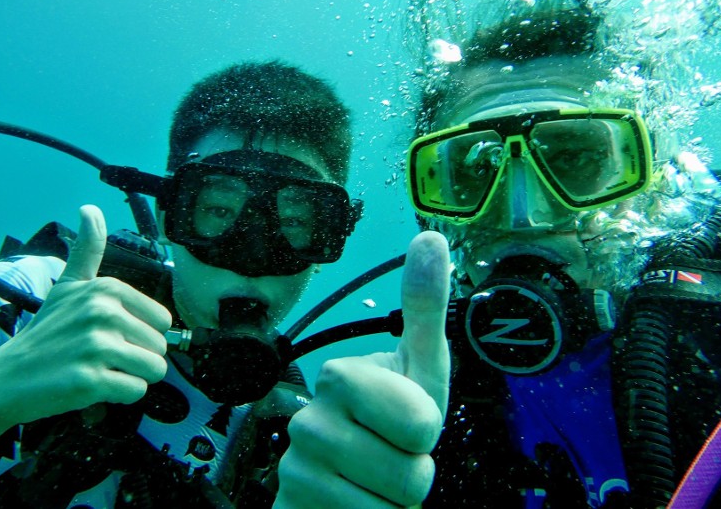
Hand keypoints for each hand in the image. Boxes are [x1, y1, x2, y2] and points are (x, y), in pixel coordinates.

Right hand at [0, 205, 171, 425]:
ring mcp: (97, 346)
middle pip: (160, 347)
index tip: (109, 336)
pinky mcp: (90, 380)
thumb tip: (90, 208)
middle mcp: (104, 312)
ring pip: (154, 370)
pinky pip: (136, 392)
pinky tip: (91, 385)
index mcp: (107, 289)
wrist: (4, 378)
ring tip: (99, 369)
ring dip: (130, 377)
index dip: (140, 334)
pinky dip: (118, 396)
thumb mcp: (68, 286)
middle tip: (100, 357)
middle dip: (136, 358)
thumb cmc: (45, 333)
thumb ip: (87, 250)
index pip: (163, 320)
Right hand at [275, 231, 450, 507]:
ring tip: (372, 483)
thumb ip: (424, 309)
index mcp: (341, 377)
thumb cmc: (389, 423)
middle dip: (414, 474)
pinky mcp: (291, 508)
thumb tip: (428, 238)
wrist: (339, 483)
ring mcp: (297, 471)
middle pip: (413, 476)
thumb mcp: (417, 370)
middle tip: (389, 457)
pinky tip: (353, 504)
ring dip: (395, 504)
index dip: (425, 434)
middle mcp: (309, 422)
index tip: (403, 423)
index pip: (422, 425)